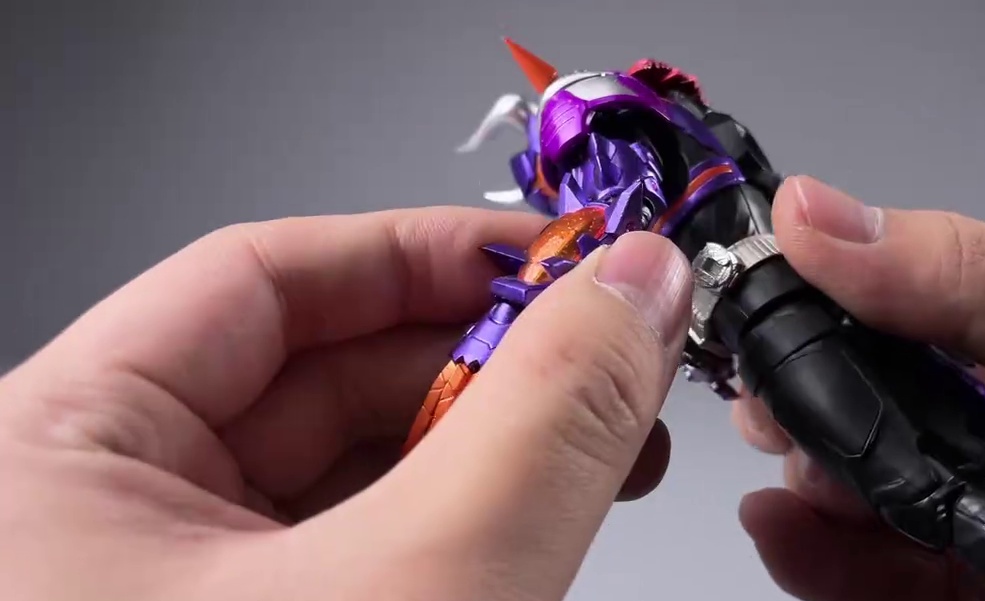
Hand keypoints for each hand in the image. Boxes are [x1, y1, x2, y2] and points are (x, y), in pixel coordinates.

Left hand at [0, 207, 691, 599]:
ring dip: (491, 445)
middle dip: (487, 360)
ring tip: (605, 437)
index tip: (552, 259)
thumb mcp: (418, 586)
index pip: (259, 279)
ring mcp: (169, 584)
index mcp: (52, 460)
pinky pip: (357, 541)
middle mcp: (99, 516)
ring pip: (353, 464)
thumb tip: (637, 291)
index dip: (424, 253)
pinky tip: (541, 509)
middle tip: (609, 352)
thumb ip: (542, 423)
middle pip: (320, 369)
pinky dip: (459, 520)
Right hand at [733, 175, 984, 600]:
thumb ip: (969, 279)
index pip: (889, 309)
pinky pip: (864, 578)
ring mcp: (972, 517)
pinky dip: (809, 558)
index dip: (813, 299)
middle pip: (858, 410)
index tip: (759, 297)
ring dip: (794, 479)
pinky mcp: (958, 591)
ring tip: (781, 467)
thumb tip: (818, 216)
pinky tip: (780, 529)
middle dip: (797, 399)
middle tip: (767, 395)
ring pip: (847, 497)